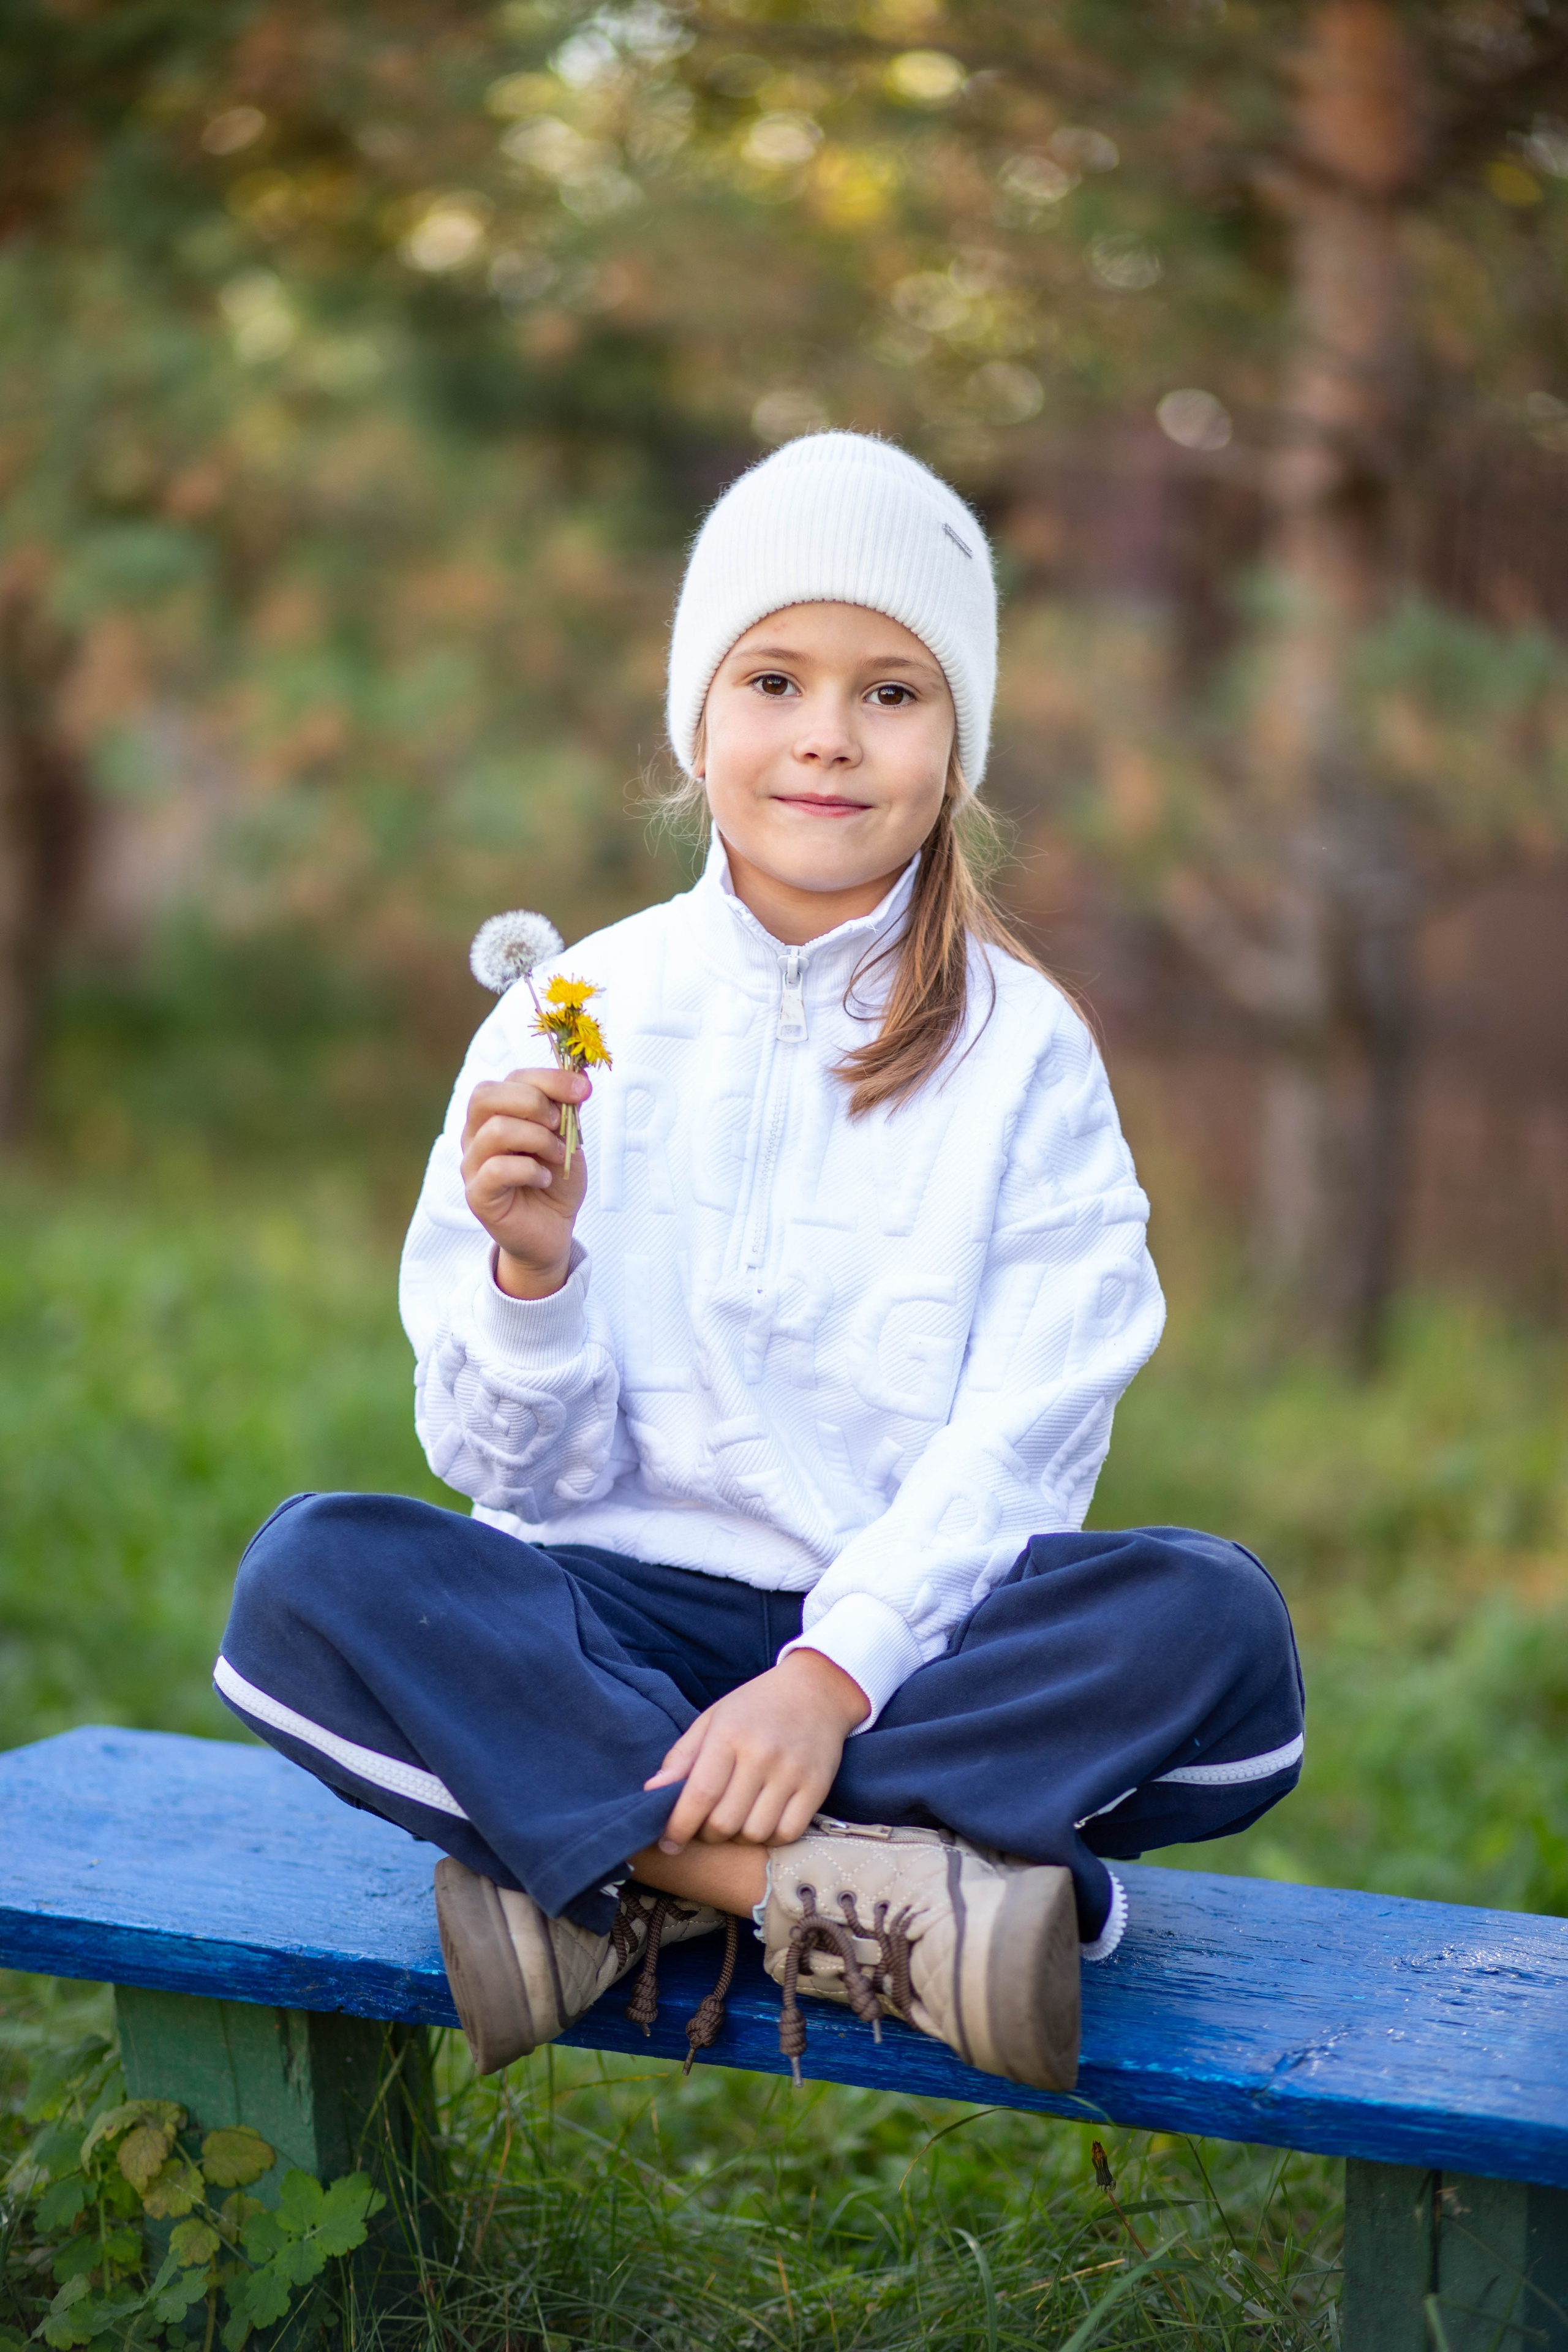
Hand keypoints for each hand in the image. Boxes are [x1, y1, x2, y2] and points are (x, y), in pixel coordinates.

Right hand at [461, 1066, 592, 1299]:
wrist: (552, 1229)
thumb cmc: (555, 1180)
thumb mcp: (566, 1139)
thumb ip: (565, 1110)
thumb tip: (578, 1080)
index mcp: (496, 1114)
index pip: (511, 1078)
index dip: (549, 1079)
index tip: (583, 1090)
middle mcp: (475, 1134)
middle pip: (486, 1095)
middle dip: (533, 1102)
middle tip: (559, 1124)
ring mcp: (472, 1164)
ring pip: (495, 1131)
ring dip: (538, 1139)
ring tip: (556, 1155)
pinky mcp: (477, 1194)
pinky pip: (496, 1170)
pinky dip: (530, 1170)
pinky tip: (544, 1179)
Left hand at [644, 1650, 869, 1852]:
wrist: (817, 1689)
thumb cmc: (755, 1705)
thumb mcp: (713, 1719)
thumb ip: (682, 1756)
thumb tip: (651, 1793)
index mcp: (729, 1735)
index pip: (700, 1794)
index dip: (679, 1827)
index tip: (668, 1843)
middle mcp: (762, 1755)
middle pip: (724, 1822)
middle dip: (706, 1834)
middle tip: (704, 1825)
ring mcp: (792, 1772)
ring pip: (754, 1833)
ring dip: (737, 1837)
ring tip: (735, 1820)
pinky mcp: (817, 1787)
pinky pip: (787, 1833)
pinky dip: (769, 1837)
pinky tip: (762, 1821)